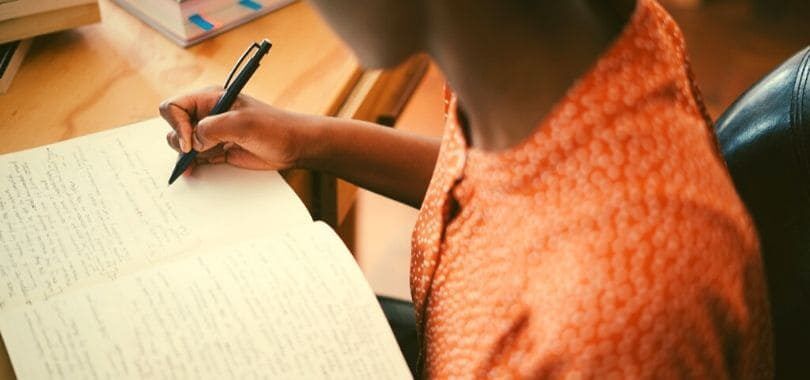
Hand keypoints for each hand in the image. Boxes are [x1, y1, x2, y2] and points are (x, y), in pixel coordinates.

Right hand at [159, 87, 317, 174]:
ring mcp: (212, 133)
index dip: (176, 124)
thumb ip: (211, 129)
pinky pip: (196, 157)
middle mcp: (207, 114)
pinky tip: (193, 171)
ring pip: (183, 144)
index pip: (174, 107)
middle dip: (178, 141)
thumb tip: (191, 142)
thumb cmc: (274, 128)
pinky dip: (192, 164)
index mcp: (210, 99)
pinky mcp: (219, 150)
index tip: (189, 141)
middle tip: (193, 152)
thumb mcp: (241, 124)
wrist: (294, 146)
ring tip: (192, 165)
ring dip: (184, 155)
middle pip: (174, 126)